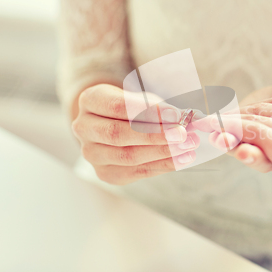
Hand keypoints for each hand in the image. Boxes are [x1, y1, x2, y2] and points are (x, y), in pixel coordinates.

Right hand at [71, 84, 199, 184]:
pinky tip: (182, 159)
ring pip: (127, 156)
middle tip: (183, 134)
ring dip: (162, 152)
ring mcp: (91, 153)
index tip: (176, 115)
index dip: (148, 112)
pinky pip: (136, 171)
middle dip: (155, 135)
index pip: (117, 107)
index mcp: (90, 100)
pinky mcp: (105, 173)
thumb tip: (188, 118)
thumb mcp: (143, 99)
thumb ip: (161, 108)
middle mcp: (83, 127)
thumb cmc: (132, 108)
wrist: (114, 124)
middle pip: (118, 134)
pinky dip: (163, 165)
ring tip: (188, 147)